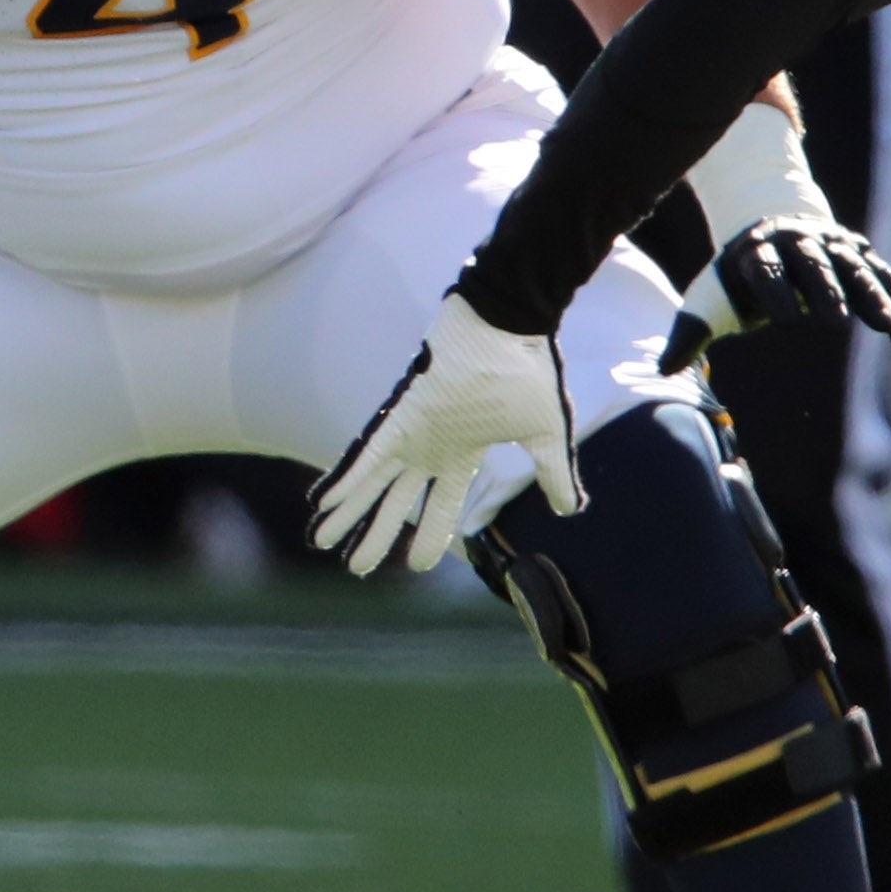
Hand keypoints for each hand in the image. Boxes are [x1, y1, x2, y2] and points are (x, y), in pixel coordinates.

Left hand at [307, 293, 581, 576]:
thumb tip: (570, 510)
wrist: (509, 324)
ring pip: (372, 484)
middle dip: (376, 536)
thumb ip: (553, 474)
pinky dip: (345, 480)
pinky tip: (321, 503)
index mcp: (463, 453)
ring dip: (348, 515)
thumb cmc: (527, 373)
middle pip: (398, 503)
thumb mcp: (546, 435)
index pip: (441, 506)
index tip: (416, 565)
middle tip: (355, 567)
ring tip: (321, 542)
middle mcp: (431, 448)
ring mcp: (412, 433)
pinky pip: (365, 454)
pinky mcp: (400, 416)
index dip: (428, 536)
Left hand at [664, 218, 890, 372]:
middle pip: (813, 264)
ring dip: (872, 296)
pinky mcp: (860, 254)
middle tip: (835, 323)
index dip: (774, 292)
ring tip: (887, 328)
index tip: (786, 322)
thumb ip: (691, 332)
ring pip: (856, 267)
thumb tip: (663, 370)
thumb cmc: (738, 278)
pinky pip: (884, 276)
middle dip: (825, 290)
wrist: (772, 224)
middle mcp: (796, 241)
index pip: (764, 269)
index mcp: (754, 251)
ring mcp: (832, 244)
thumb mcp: (710, 296)